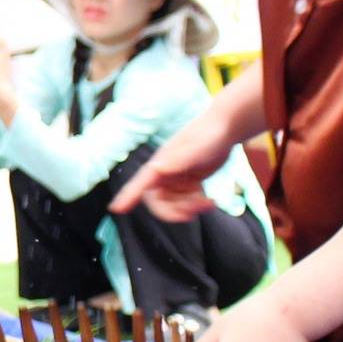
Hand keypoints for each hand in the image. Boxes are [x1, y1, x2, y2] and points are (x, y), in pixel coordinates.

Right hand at [112, 116, 235, 221]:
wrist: (226, 128)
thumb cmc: (209, 134)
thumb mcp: (195, 148)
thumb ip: (177, 159)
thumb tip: (156, 169)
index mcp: (160, 164)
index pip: (139, 183)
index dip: (127, 196)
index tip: (116, 209)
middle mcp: (164, 173)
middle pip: (157, 201)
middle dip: (172, 211)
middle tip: (191, 213)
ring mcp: (175, 179)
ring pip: (173, 205)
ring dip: (188, 209)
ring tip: (208, 203)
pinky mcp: (188, 182)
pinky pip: (186, 202)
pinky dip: (197, 206)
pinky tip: (210, 202)